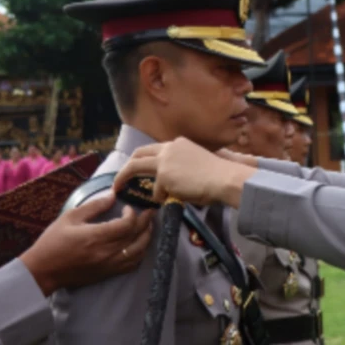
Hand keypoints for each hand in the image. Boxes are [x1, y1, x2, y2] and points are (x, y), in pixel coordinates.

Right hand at [20, 192, 154, 295]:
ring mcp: (109, 265)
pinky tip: (139, 245)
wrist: (42, 271)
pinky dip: (140, 253)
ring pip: (139, 252)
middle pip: (137, 237)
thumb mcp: (70, 218)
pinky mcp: (108, 274)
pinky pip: (132, 265)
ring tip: (148, 227)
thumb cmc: (53, 242)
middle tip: (150, 212)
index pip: (127, 225)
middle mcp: (107, 252)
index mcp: (96, 237)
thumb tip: (113, 195)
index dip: (133, 214)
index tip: (128, 207)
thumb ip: (94, 206)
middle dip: (146, 222)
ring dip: (147, 238)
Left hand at [114, 137, 257, 206]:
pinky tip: (169, 200)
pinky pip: (157, 191)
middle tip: (119, 177)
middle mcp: (169, 148)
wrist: (225, 178)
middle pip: (138, 154)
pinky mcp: (164, 176)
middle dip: (126, 165)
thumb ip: (182, 166)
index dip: (144, 159)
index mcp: (178, 144)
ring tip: (119, 188)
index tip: (138, 168)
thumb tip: (175, 179)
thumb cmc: (219, 174)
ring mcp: (164, 161)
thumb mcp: (198, 163)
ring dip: (126, 178)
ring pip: (137, 167)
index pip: (154, 149)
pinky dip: (161, 197)